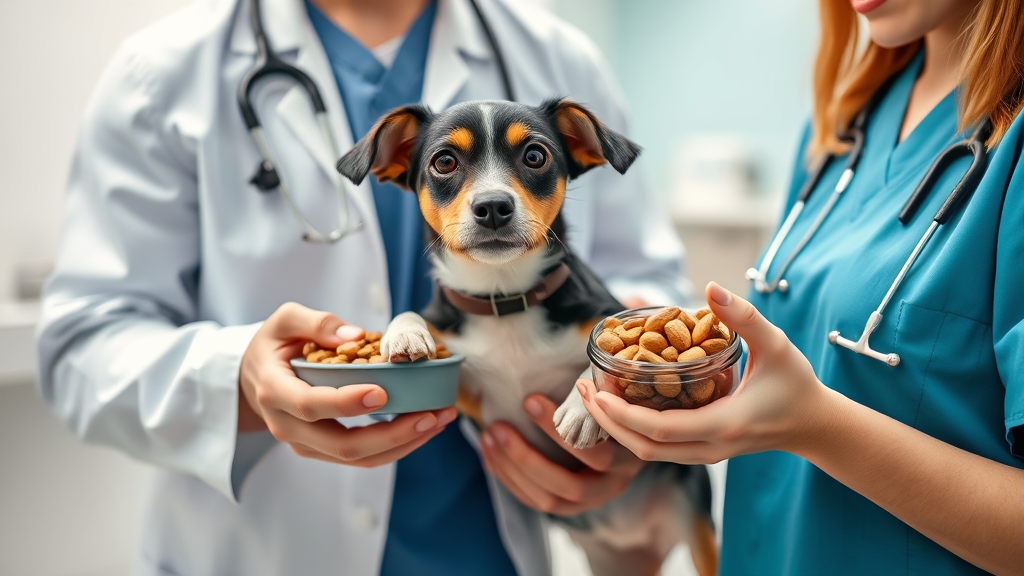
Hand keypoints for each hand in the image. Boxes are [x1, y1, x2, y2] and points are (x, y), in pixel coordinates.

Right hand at [239, 302, 456, 466]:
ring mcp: (305, 444)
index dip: (347, 403)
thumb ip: (317, 322)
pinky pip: (362, 457)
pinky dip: (396, 446)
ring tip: (438, 420)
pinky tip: (424, 426)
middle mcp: (288, 426)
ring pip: (357, 458)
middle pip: (342, 444)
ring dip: (403, 443)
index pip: (311, 405)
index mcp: (276, 391)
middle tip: (431, 414)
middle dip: (392, 434)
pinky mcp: (323, 450)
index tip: (383, 392)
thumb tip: (355, 335)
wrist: (252, 378)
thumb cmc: (272, 346)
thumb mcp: (284, 320)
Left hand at [479, 393, 644, 515]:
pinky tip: (491, 455)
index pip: (596, 453)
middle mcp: (613, 484)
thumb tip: (564, 347)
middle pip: (568, 484)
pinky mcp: (572, 507)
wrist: (631, 433)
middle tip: (497, 426)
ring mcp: (592, 500)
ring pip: (548, 500)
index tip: (530, 398)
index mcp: (629, 455)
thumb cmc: (614, 402)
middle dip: (525, 456)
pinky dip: (509, 480)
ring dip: (512, 469)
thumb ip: (596, 384)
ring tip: (489, 437)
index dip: (558, 430)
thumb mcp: (614, 391)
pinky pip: (535, 502)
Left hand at [580, 282, 832, 464]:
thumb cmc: (796, 384)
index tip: (597, 391)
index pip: (659, 430)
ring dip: (616, 429)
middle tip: (582, 390)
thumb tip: (711, 287)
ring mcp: (706, 455)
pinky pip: (659, 450)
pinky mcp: (704, 453)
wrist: (815, 425)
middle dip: (607, 423)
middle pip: (644, 449)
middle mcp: (711, 448)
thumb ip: (744, 316)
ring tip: (592, 395)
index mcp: (724, 425)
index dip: (622, 414)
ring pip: (648, 454)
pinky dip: (633, 432)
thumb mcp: (776, 344)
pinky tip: (619, 405)